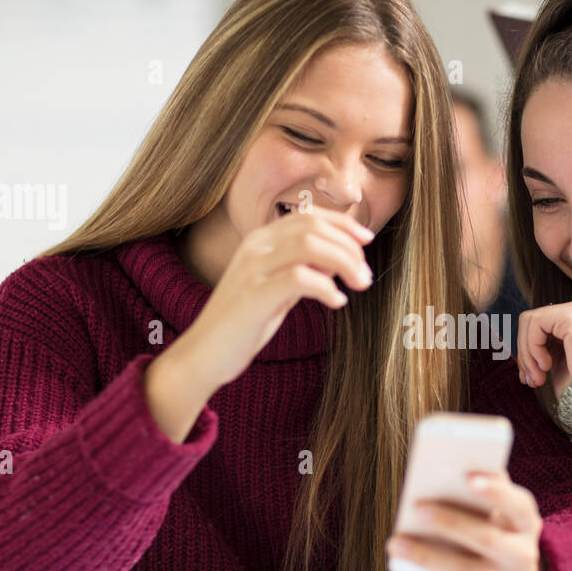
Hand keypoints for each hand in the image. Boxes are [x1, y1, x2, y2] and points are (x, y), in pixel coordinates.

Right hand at [177, 205, 375, 390]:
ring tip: (359, 286)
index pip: (308, 216)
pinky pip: (299, 278)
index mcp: (260, 240)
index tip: (367, 239)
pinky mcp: (254, 295)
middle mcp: (255, 247)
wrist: (204, 354)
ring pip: (310, 246)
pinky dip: (326, 288)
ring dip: (345, 263)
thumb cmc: (242, 324)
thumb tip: (335, 264)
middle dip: (349, 247)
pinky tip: (337, 302)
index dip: (343, 224)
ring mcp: (253, 269)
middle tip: (365, 276)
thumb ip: (300, 270)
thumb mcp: (274, 289)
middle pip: (314, 227)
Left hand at [387, 470, 545, 570]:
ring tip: (396, 543)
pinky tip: (402, 569)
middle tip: (417, 508)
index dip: (497, 492)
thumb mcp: (497, 511)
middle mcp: (524, 556)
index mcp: (526, 523)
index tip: (468, 476)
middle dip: (451, 523)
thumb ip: (479, 489)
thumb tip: (444, 470)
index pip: (519, 505)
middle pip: (489, 539)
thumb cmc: (496, 534)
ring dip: (428, 557)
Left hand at [517, 300, 571, 398]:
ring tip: (538, 378)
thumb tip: (519, 342)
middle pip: (531, 320)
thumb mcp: (556, 359)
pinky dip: (533, 348)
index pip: (538, 322)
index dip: (527, 350)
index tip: (529, 377)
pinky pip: (535, 324)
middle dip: (525, 353)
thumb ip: (541, 344)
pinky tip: (547, 366)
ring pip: (530, 321)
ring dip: (527, 354)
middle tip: (531, 380)